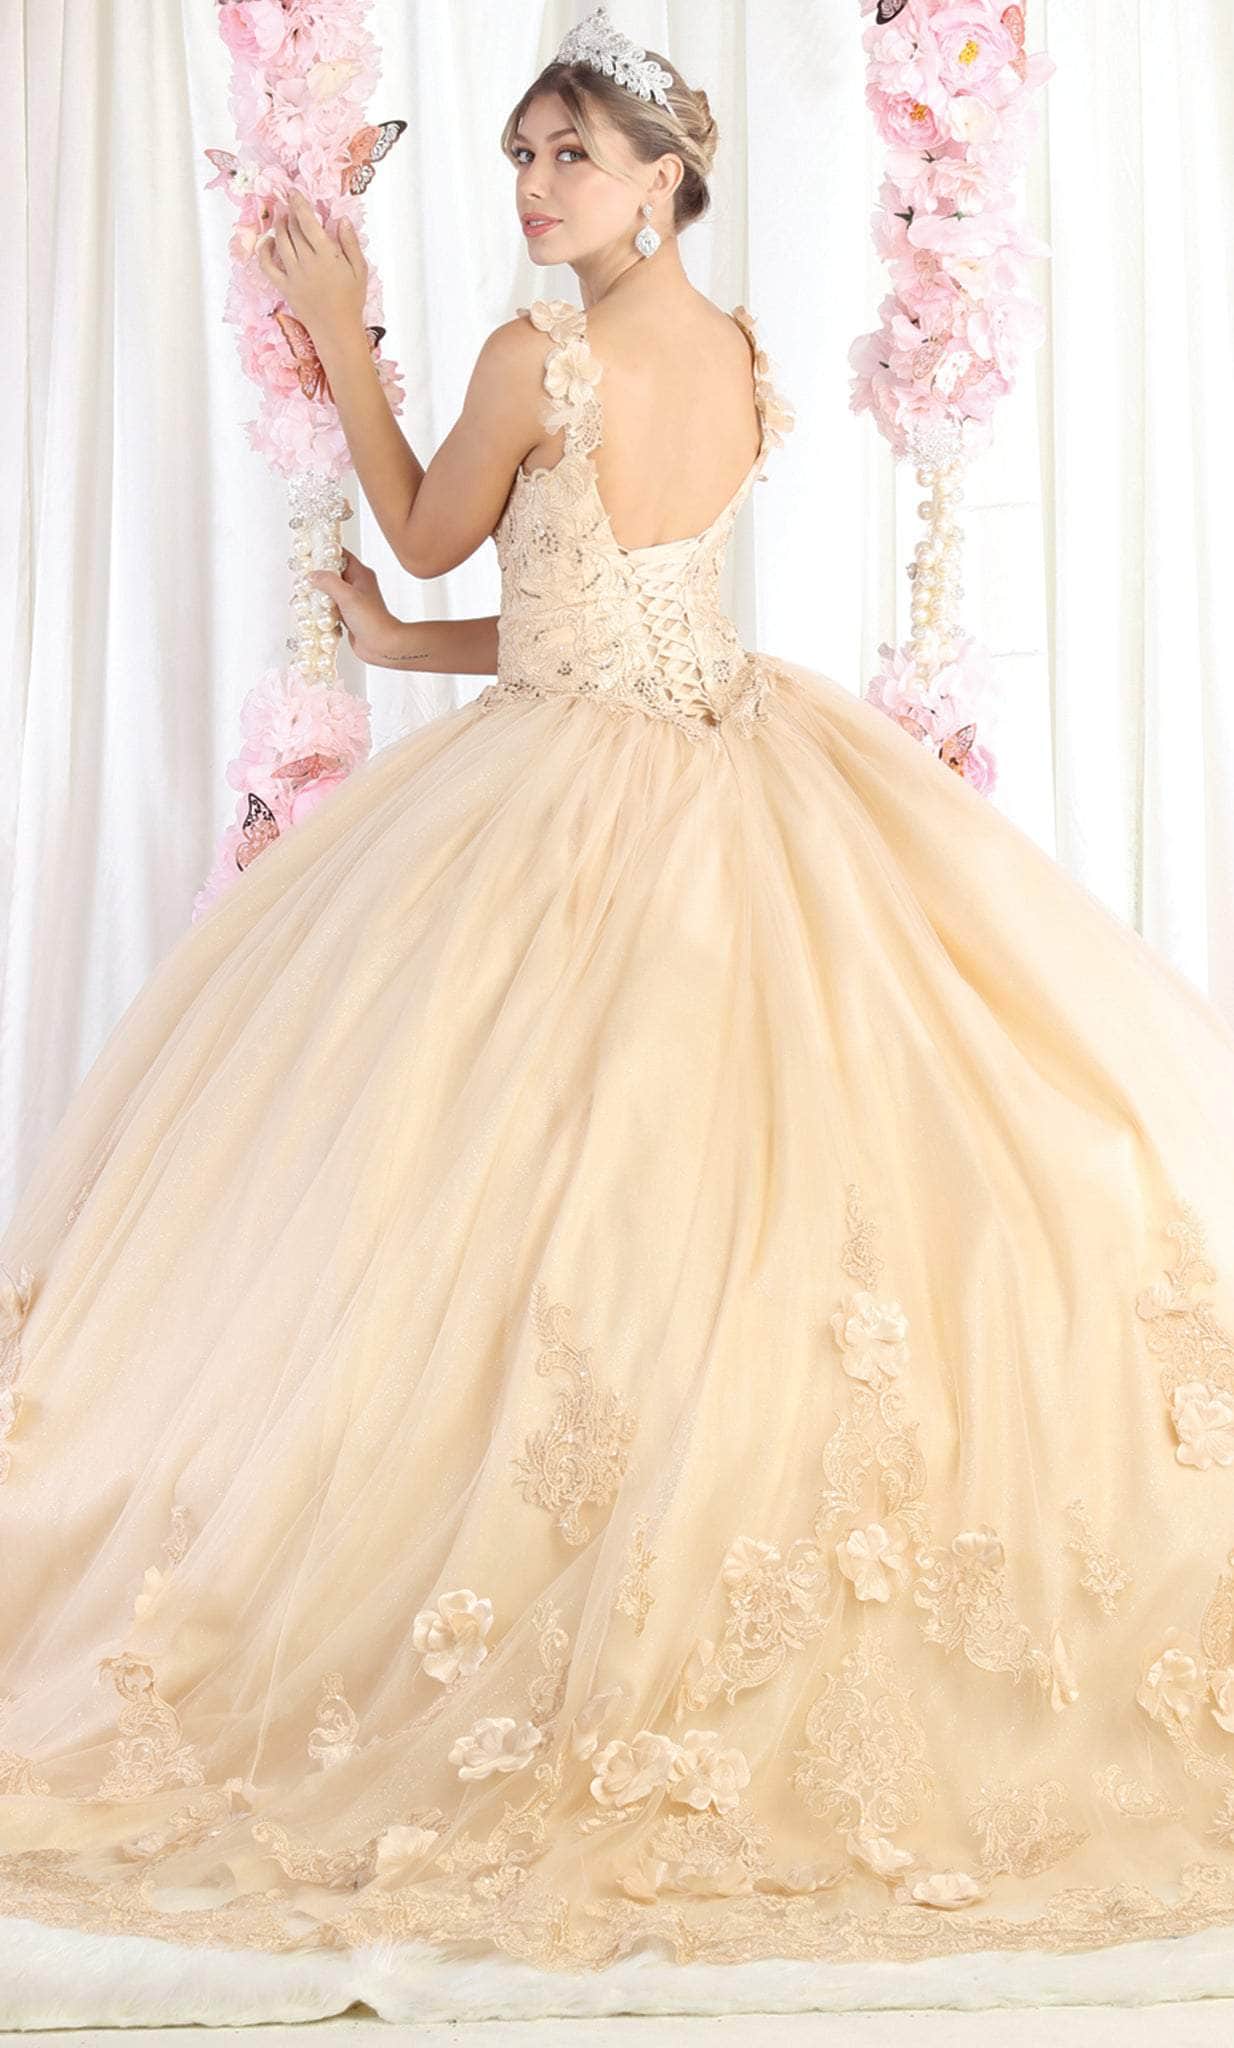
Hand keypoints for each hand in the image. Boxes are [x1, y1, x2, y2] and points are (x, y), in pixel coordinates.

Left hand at [257, 190, 368, 340]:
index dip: (299, 204)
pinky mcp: (284, 286)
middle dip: (290, 214)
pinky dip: (264, 251)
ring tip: (281, 219)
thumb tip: (343, 220)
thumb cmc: (351, 300)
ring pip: (280, 242)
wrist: (337, 330)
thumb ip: (351, 243)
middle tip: (291, 207)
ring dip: (279, 227)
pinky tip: (268, 242)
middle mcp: (307, 262)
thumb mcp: (360, 270)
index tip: (294, 192)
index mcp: (326, 255)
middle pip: (292, 229)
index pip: (307, 222)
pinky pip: (267, 265)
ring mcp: (293, 275)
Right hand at [308, 547, 399, 663]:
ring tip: (304, 596)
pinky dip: (321, 609)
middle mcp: (357, 585)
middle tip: (303, 579)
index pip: (341, 555)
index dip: (325, 552)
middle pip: (332, 573)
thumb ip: (329, 582)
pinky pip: (330, 607)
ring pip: (329, 592)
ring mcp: (352, 601)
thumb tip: (312, 575)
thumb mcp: (348, 596)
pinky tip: (312, 612)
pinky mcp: (347, 615)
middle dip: (317, 576)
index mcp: (361, 574)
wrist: (383, 646)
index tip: (309, 554)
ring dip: (317, 594)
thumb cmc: (372, 620)